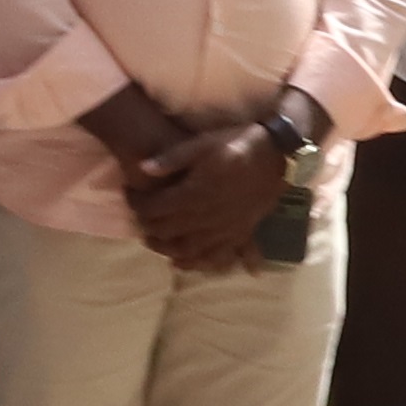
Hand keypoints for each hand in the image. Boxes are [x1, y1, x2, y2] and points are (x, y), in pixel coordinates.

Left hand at [113, 100, 293, 271]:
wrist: (276, 153)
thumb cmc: (236, 142)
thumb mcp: (202, 142)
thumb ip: (172, 158)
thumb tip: (142, 169)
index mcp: (195, 193)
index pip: (155, 207)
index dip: (137, 203)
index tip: (129, 194)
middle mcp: (208, 216)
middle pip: (168, 230)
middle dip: (147, 226)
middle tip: (137, 217)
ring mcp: (225, 228)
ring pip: (187, 249)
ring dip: (165, 248)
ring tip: (153, 240)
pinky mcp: (239, 233)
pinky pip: (215, 257)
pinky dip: (196, 263)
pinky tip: (182, 262)